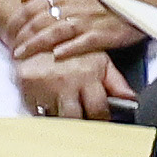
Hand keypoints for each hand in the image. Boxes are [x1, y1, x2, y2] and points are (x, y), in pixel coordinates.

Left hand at [3, 0, 111, 62]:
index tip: (9, 32)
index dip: (19, 19)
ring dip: (37, 44)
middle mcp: (75, 6)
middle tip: (12, 48)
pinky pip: (81, 42)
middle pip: (41, 20)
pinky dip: (68, 48)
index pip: (35, 5)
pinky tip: (55, 56)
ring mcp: (88, 21)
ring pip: (56, 32)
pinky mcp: (102, 35)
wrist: (138, 0)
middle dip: (23, 35)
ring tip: (23, 55)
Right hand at [10, 42, 125, 119]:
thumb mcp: (98, 59)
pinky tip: (49, 102)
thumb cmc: (71, 46)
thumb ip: (116, 81)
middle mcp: (65, 83)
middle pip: (75, 119)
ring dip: (62, 118)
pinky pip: (37, 113)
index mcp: (86, 76)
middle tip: (82, 118)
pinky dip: (44, 112)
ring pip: (56, 119)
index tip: (100, 119)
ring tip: (66, 108)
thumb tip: (130, 98)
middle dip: (81, 122)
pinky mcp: (26, 90)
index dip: (101, 119)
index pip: (98, 110)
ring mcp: (45, 88)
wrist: (36, 34)